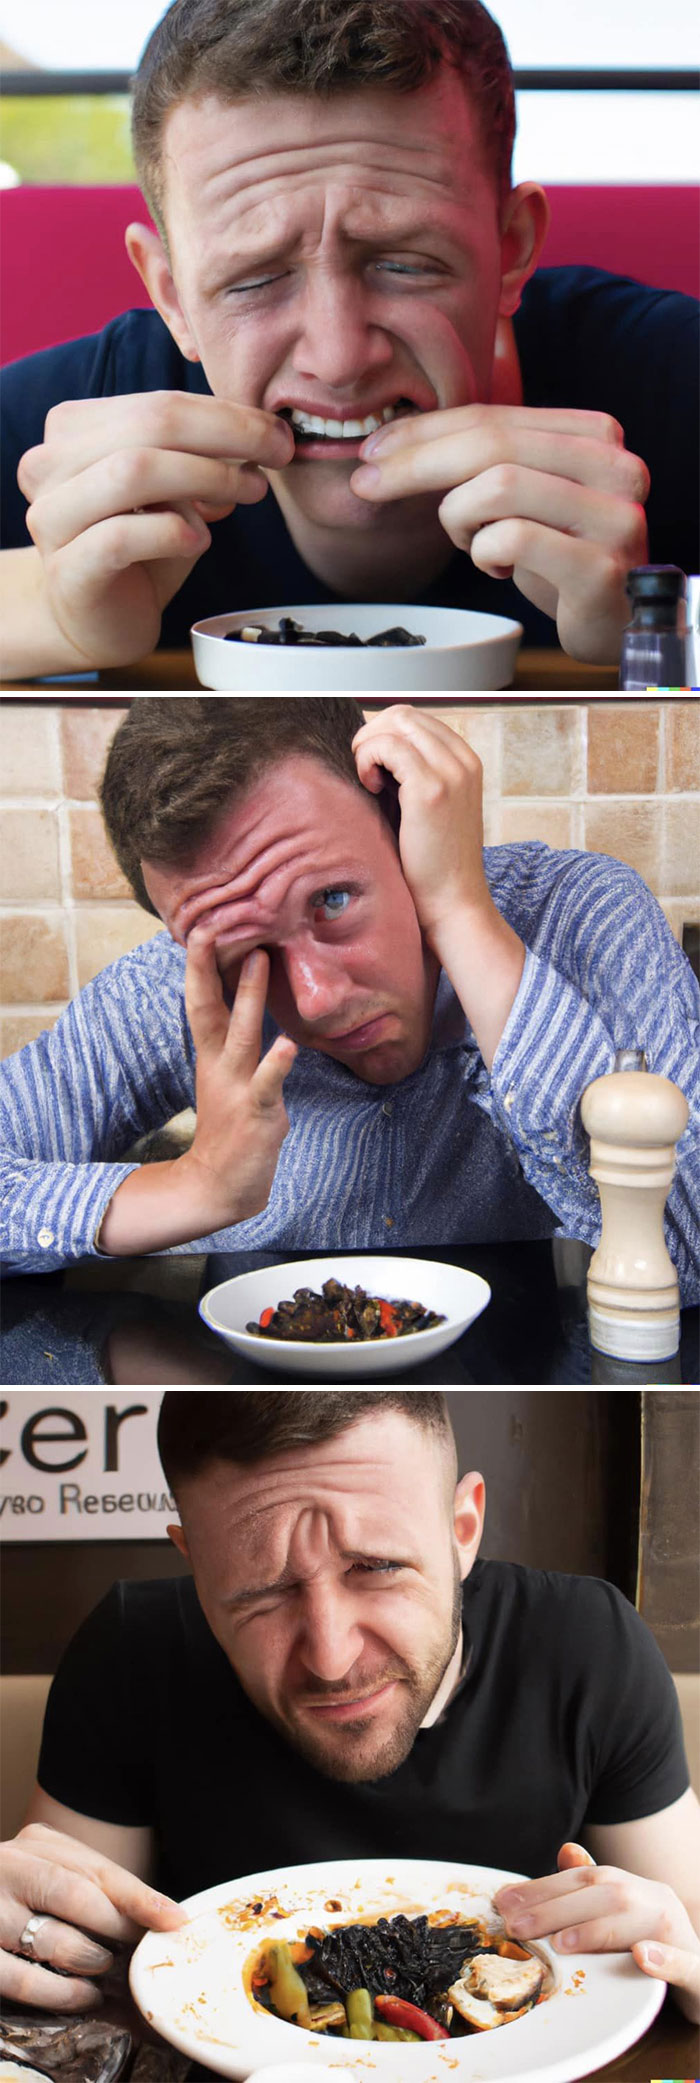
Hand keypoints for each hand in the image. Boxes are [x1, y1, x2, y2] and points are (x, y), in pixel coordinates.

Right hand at [0, 1823, 183, 2012]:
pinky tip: (84, 1996)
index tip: (175, 1919)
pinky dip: (63, 1993)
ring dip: (91, 1962)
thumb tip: (157, 1918)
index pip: (99, 1868)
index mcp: (38, 1843)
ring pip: (55, 1939)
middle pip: (79, 1897)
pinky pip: (25, 1980)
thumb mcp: (51, 1872)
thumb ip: (91, 1888)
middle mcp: (11, 1867)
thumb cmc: (20, 1892)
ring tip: (108, 1972)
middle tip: (142, 1953)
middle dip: (119, 1930)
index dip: (142, 1896)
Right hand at [17, 392, 293, 667]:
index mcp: (73, 431)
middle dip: (226, 435)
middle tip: (277, 454)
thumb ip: (200, 456)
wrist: (93, 620)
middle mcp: (50, 465)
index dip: (226, 413)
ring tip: (249, 492)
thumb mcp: (172, 491)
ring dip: (206, 477)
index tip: (276, 433)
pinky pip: (121, 538)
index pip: (158, 403)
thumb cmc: (137, 549)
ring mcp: (52, 518)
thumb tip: (263, 434)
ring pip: (133, 472)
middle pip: (149, 425)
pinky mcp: (68, 571)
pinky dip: (173, 532)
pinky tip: (201, 539)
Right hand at [98, 941, 296, 1253]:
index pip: (202, 1002)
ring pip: (243, 1034)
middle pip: (210, 1008)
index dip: (199, 966)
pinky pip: (267, 1084)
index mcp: (212, 1056)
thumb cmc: (229, 1128)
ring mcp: (238, 1087)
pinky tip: (287, 1045)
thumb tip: (247, 1006)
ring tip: (261, 960)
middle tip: (214, 926)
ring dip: (251, 996)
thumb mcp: (227, 1078)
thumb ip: (234, 1044)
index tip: (200, 927)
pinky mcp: (258, 1112)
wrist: (219, 1185)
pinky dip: (276, 1064)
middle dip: (209, 968)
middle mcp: (220, 1065)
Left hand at [351, 404, 648, 662]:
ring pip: (500, 486)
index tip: (374, 450)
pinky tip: (497, 567)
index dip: (426, 431)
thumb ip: (488, 460)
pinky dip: (486, 553)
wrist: (617, 622)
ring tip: (469, 541)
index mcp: (596, 437)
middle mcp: (615, 468)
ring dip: (459, 516)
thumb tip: (392, 444)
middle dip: (417, 462)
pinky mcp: (600, 568)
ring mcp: (613, 518)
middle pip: (493, 444)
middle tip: (369, 484)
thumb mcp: (528, 496)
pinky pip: (514, 540)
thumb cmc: (563, 557)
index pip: (495, 416)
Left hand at [352, 705, 488, 949]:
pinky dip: (368, 761)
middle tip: (364, 773)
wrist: (452, 902)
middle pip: (402, 713)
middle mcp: (463, 760)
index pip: (415, 718)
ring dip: (367, 747)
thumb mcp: (427, 807)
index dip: (383, 735)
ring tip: (369, 783)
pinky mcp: (431, 789)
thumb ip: (410, 773)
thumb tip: (371, 748)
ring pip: (394, 722)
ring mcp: (451, 772)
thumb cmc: (432, 863)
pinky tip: (371, 789)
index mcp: (466, 761)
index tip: (372, 767)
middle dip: (371, 736)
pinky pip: (386, 746)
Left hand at [495, 1842, 699, 2018]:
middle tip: (515, 1926)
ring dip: (599, 1931)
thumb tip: (566, 1851)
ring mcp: (681, 1934)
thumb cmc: (656, 1947)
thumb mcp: (621, 1918)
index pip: (584, 1880)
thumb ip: (592, 1891)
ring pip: (644, 1922)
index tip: (503, 1901)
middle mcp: (657, 1902)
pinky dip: (665, 1960)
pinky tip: (643, 1956)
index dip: (542, 1888)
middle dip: (556, 1909)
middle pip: (608, 1896)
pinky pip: (687, 1963)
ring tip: (562, 1942)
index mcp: (635, 1888)